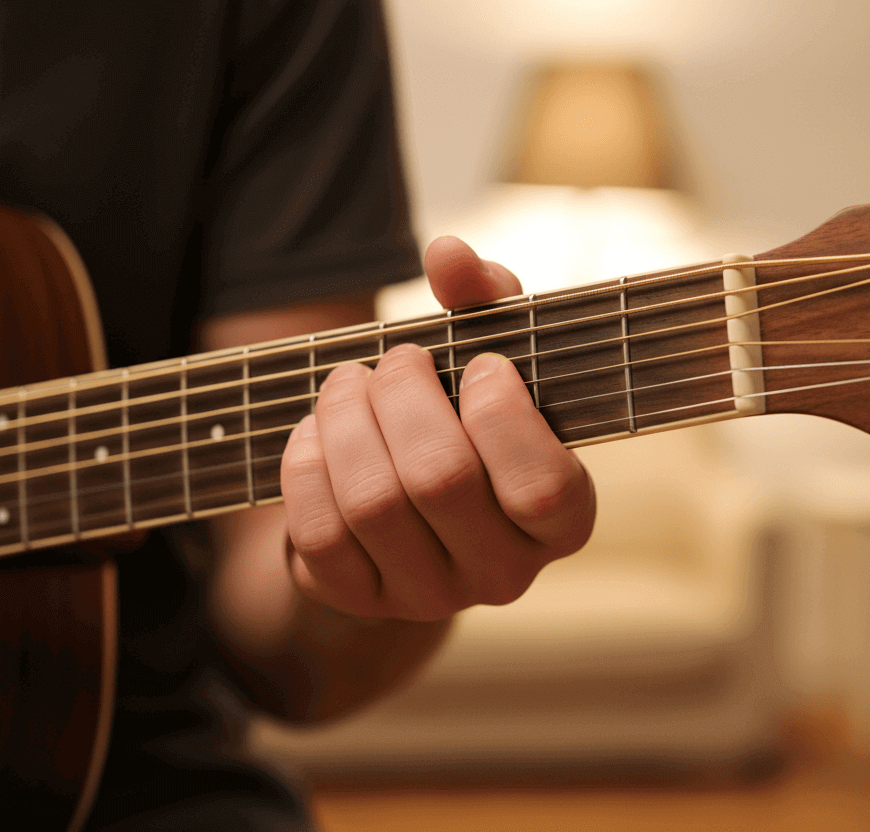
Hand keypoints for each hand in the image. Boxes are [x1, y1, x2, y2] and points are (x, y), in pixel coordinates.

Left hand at [280, 237, 595, 620]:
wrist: (415, 509)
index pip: (539, 488)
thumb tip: (448, 253)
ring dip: (348, 419)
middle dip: (405, 396)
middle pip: (440, 481)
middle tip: (400, 359)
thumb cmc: (472, 422)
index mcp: (561, 522)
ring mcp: (429, 596)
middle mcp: (503, 575)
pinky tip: (321, 432)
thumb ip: (489, 304)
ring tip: (351, 383)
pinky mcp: (359, 600)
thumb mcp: (496, 362)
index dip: (501, 414)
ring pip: (372, 503)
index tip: (481, 364)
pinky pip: (319, 532)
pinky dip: (308, 464)